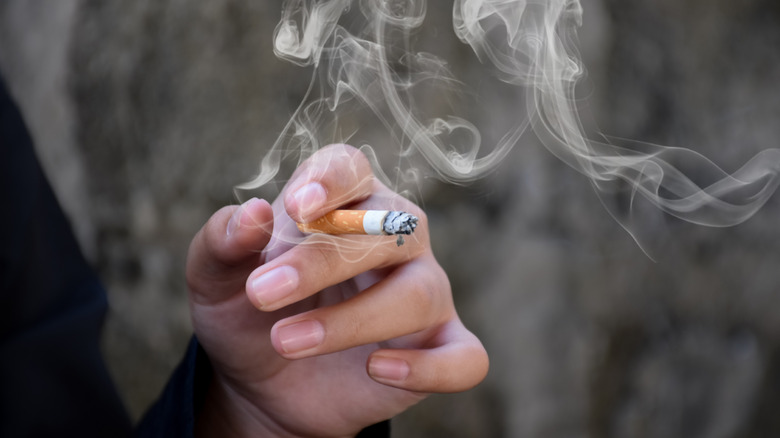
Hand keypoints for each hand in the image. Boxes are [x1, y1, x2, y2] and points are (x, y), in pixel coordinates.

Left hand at [187, 144, 487, 436]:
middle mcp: (396, 239)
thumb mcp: (216, 279)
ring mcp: (424, 292)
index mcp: (345, 203)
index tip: (297, 208)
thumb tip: (252, 213)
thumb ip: (223, 242)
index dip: (331, 181)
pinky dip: (429, 367)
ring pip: (418, 294)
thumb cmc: (249, 315)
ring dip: (353, 319)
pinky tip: (379, 369)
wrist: (263, 384)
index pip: (351, 169)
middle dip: (324, 261)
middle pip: (387, 229)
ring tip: (287, 341)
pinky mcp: (438, 347)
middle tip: (262, 293)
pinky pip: (463, 357)